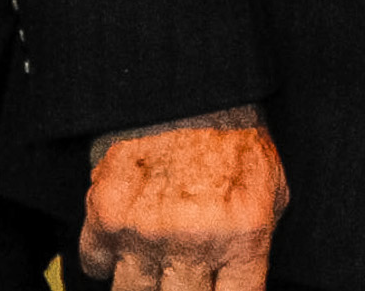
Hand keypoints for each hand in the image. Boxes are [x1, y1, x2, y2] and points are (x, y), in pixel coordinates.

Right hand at [80, 111, 286, 288]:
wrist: (193, 93)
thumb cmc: (236, 143)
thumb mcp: (270, 191)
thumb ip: (255, 244)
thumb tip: (238, 284)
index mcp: (242, 236)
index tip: (216, 289)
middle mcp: (193, 241)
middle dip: (180, 290)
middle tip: (181, 274)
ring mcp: (145, 233)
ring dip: (142, 283)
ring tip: (157, 260)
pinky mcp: (105, 216)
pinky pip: (94, 265)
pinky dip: (106, 259)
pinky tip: (126, 240)